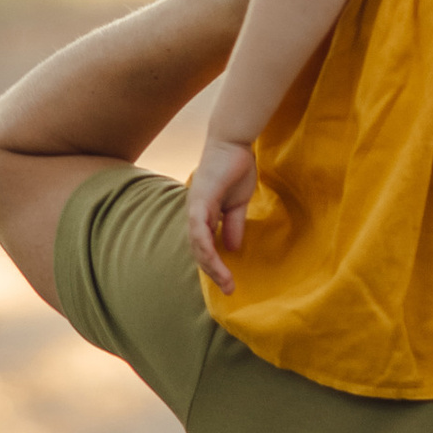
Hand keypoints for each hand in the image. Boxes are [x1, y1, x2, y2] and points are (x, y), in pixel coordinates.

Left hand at [184, 131, 257, 288]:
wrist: (234, 143)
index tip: (231, 284)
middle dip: (213, 272)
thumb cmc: (235, 168)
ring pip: (197, 244)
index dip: (216, 266)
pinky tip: (215, 260)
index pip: (205, 247)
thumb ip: (233, 225)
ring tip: (226, 281)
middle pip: (199, 251)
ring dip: (211, 265)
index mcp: (203, 215)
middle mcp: (194, 214)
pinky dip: (205, 246)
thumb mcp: (238, 204)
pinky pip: (199, 228)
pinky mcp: (200, 200)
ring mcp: (194, 207)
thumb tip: (232, 248)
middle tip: (229, 289)